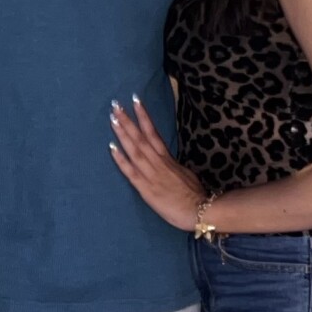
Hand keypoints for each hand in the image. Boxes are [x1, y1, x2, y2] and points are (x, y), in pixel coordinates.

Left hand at [108, 97, 205, 232]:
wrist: (200, 210)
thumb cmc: (194, 194)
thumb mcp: (185, 174)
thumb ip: (173, 166)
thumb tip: (166, 161)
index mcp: (168, 159)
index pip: (154, 133)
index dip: (144, 116)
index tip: (135, 101)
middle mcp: (158, 162)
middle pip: (141, 137)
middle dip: (127, 120)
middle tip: (115, 104)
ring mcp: (151, 174)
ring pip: (135, 149)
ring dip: (123, 133)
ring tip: (112, 119)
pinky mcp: (145, 188)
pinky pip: (131, 171)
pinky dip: (121, 159)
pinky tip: (111, 147)